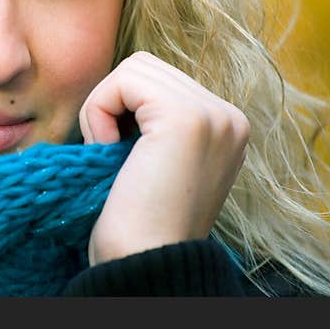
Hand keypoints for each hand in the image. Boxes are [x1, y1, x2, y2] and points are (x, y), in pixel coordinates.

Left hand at [79, 51, 249, 265]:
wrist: (144, 263)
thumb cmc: (135, 221)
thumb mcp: (154, 159)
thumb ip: (152, 120)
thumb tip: (121, 83)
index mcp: (226, 127)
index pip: (158, 78)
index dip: (124, 109)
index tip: (124, 157)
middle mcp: (230, 117)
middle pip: (145, 66)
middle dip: (114, 102)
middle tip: (112, 152)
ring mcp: (214, 115)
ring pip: (133, 68)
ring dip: (105, 107)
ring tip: (113, 152)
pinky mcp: (186, 118)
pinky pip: (122, 81)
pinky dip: (99, 111)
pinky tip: (110, 151)